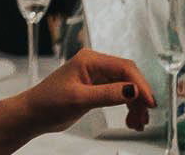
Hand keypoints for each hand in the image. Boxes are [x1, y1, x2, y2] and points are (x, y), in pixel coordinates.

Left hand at [0, 48, 151, 154]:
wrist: (34, 113)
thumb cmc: (49, 102)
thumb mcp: (80, 99)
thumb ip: (108, 94)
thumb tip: (134, 90)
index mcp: (89, 60)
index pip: (125, 68)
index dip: (141, 85)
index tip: (150, 103)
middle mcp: (95, 64)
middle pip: (129, 77)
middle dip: (139, 98)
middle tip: (144, 119)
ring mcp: (96, 76)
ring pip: (127, 87)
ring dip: (135, 105)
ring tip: (137, 124)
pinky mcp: (97, 87)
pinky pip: (120, 94)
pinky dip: (128, 107)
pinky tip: (130, 121)